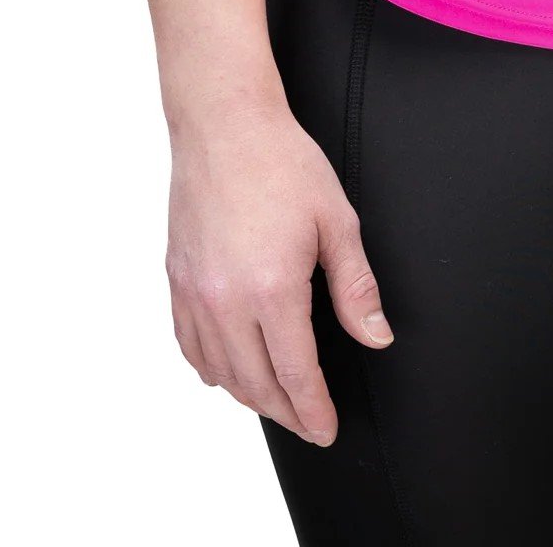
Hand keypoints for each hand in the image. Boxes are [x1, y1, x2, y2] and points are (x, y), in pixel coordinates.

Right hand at [166, 96, 393, 448]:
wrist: (225, 125)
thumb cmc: (283, 163)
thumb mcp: (336, 221)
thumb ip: (356, 287)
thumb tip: (376, 337)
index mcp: (271, 289)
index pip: (295, 374)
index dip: (314, 409)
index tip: (326, 428)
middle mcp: (226, 301)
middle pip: (256, 384)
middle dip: (287, 412)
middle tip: (308, 423)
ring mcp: (195, 293)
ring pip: (220, 373)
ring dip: (250, 395)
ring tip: (277, 402)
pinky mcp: (176, 280)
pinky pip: (190, 346)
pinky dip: (212, 368)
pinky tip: (229, 371)